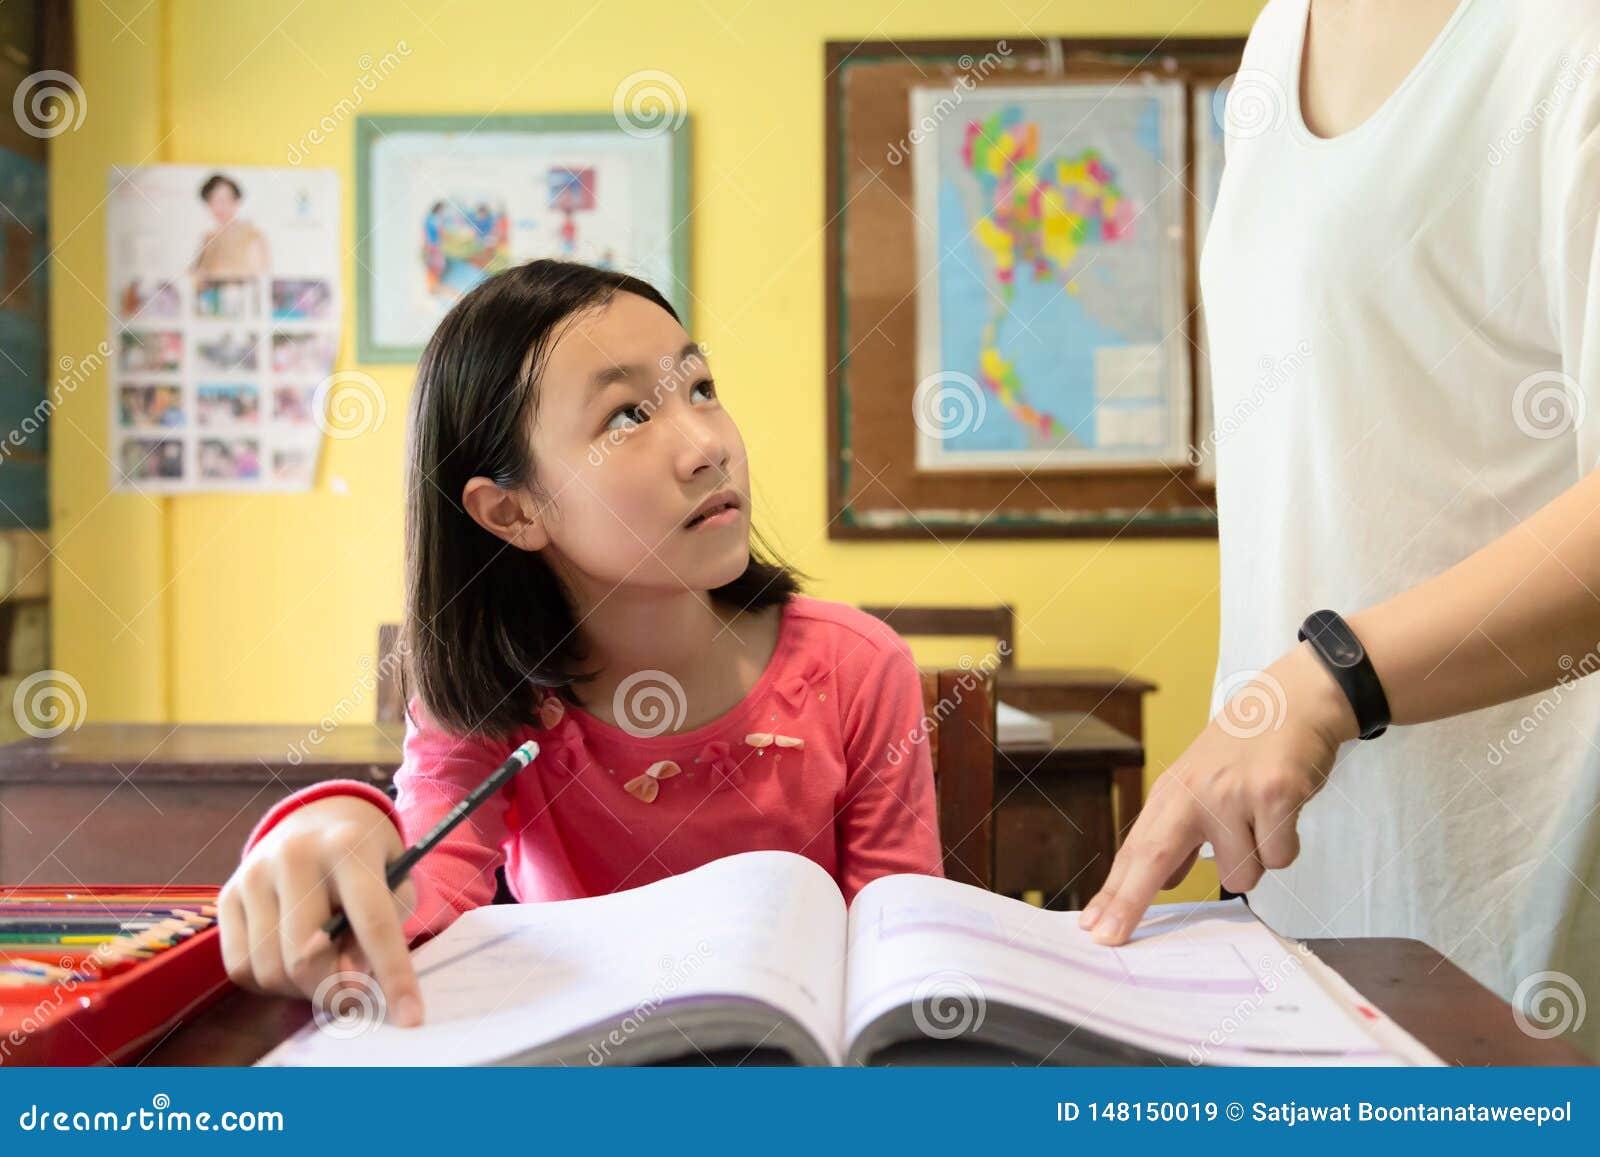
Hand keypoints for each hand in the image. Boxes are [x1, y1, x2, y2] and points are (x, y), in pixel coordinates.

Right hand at [219, 795, 422, 1024]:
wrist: (316, 822)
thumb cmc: (367, 861)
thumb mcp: (395, 883)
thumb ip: (385, 931)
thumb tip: (348, 983)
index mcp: (349, 845)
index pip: (373, 921)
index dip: (393, 974)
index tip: (411, 1017)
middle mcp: (295, 855)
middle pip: (306, 957)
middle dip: (333, 991)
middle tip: (353, 993)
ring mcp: (254, 874)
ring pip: (270, 969)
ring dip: (301, 989)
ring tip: (324, 969)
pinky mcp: (226, 895)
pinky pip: (240, 967)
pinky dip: (269, 982)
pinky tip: (291, 959)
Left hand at [1079, 643, 1358, 944]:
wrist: (1293, 702)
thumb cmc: (1246, 748)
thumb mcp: (1200, 783)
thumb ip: (1183, 833)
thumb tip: (1168, 880)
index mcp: (1172, 793)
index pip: (1135, 850)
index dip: (1115, 893)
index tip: (1094, 927)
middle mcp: (1193, 793)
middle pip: (1153, 860)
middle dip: (1129, 904)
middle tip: (1109, 937)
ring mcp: (1232, 793)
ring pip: (1241, 875)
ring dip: (1257, 858)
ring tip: (1262, 817)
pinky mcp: (1273, 794)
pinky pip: (1279, 857)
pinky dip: (1287, 844)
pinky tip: (1285, 810)